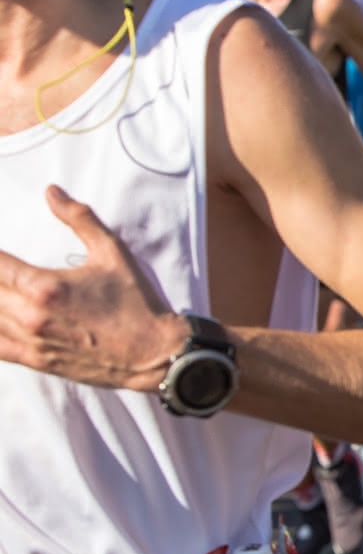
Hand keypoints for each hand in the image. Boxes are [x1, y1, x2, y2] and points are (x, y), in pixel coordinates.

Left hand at [0, 186, 184, 390]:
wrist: (155, 353)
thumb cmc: (136, 303)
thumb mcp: (112, 252)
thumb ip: (78, 218)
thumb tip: (51, 192)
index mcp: (45, 286)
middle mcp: (30, 316)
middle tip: (3, 268)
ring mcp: (30, 342)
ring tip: (2, 288)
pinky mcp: (36, 361)